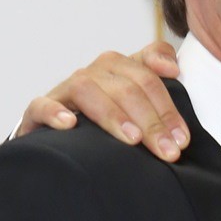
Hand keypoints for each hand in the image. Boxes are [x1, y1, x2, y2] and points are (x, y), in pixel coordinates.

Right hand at [16, 43, 185, 159]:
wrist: (61, 143)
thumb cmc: (106, 123)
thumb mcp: (137, 104)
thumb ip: (157, 82)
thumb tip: (173, 68)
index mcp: (118, 69)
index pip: (148, 77)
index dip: (168, 107)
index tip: (182, 139)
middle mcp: (93, 74)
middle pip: (125, 86)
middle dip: (151, 121)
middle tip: (168, 152)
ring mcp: (65, 91)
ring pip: (87, 89)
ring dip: (113, 115)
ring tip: (132, 140)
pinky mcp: (38, 111)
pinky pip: (41, 105)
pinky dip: (55, 112)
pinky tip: (70, 125)